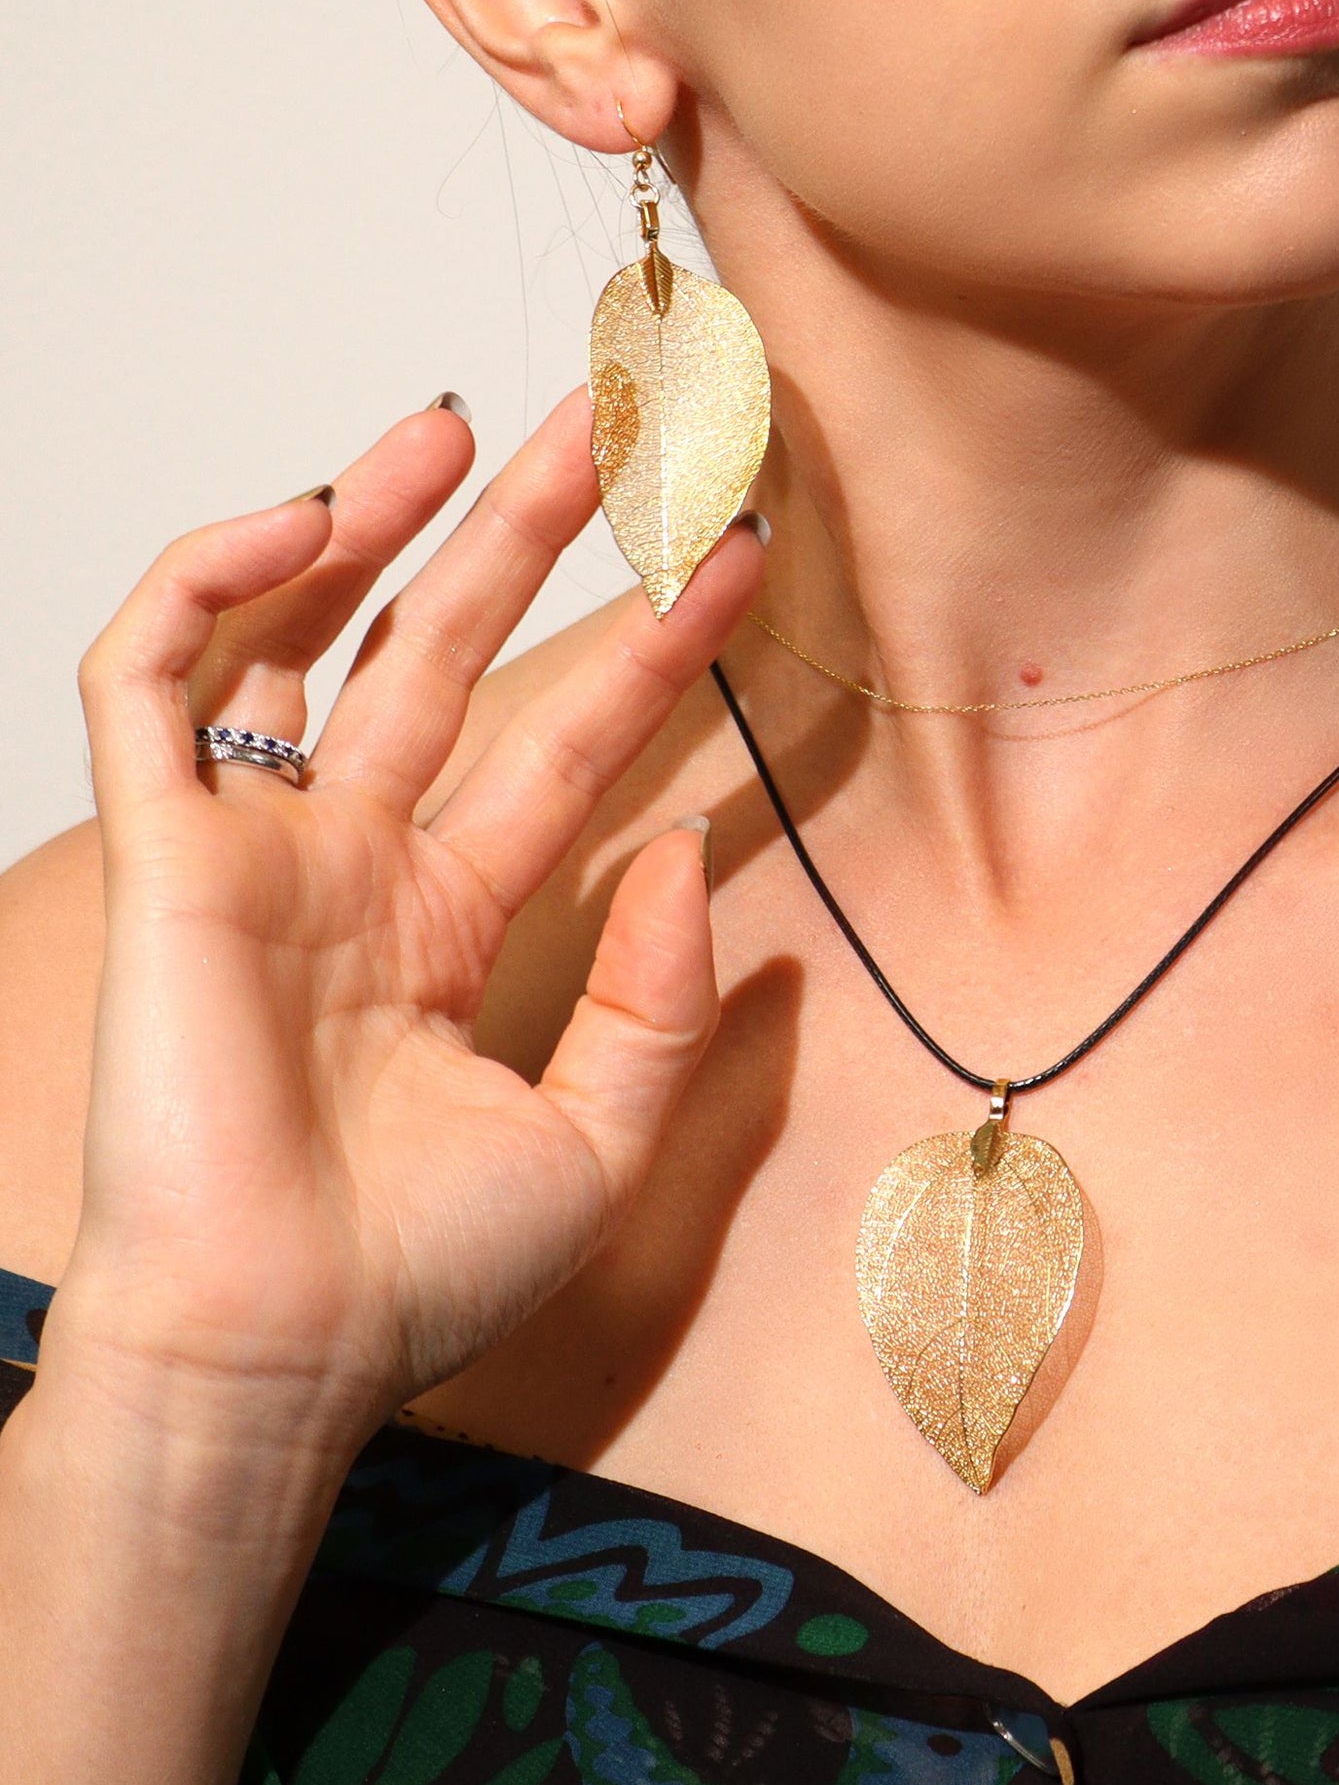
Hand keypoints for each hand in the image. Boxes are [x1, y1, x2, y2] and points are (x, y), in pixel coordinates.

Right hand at [49, 389, 762, 1451]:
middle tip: (616, 427)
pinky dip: (209, 582)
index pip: (570, 743)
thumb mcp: (595, 1135)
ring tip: (466, 425)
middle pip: (450, 654)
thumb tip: (685, 848)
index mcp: (453, 920)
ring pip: (304, 634)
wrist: (278, 1359)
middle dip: (528, 537)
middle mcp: (359, 864)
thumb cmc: (417, 1275)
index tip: (738, 555)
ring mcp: (259, 847)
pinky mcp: (162, 851)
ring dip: (377, 523)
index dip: (652, 645)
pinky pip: (154, 678)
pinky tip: (301, 515)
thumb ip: (654, 993)